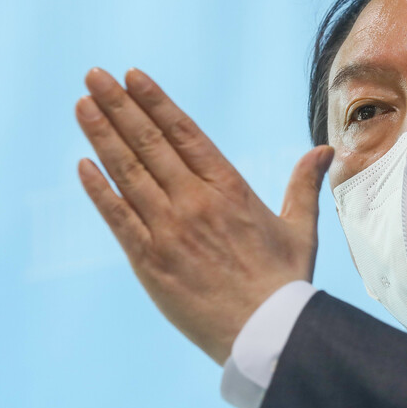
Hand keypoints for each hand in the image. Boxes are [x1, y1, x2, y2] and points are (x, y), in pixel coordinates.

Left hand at [74, 67, 333, 364]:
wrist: (266, 332)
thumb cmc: (285, 281)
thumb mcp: (301, 228)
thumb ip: (304, 184)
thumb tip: (325, 150)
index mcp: (231, 189)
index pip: (185, 134)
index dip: (156, 102)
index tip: (132, 76)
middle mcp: (196, 202)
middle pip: (150, 144)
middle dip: (119, 106)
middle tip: (94, 75)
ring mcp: (169, 230)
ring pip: (128, 173)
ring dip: (102, 136)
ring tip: (82, 104)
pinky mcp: (149, 261)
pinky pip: (118, 217)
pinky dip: (98, 190)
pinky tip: (82, 163)